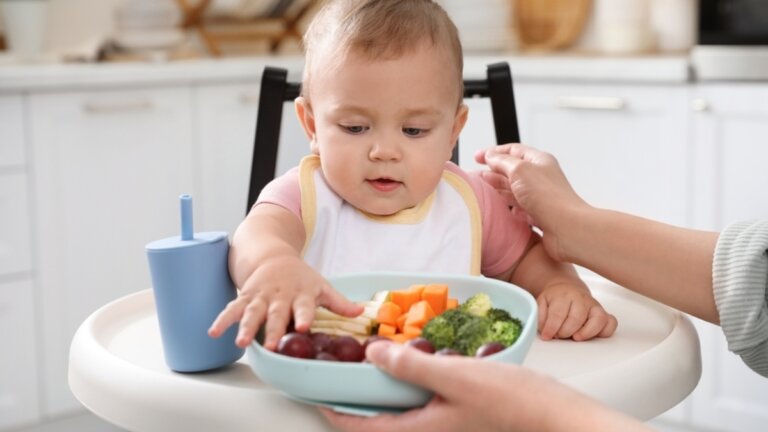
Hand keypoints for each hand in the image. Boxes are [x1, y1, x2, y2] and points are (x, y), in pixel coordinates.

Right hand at [208, 256, 361, 349]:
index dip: (305, 316)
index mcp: (301, 294)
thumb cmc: (301, 277)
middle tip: (271, 345)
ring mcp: (261, 296)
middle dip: (272, 329)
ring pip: (252, 312)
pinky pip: (232, 308)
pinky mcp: (245, 297)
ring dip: (245, 327)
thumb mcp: (322, 286)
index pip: (304, 307)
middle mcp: (280, 296)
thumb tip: (361, 312)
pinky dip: (222, 320)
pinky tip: (213, 332)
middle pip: (276, 314)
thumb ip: (339, 302)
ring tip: (239, 342)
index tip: (305, 327)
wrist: (273, 256)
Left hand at [322, 342, 646, 431]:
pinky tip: (416, 362)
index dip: (337, 414)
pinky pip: (425, 401)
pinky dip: (411, 383)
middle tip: (340, 376)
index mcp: (422, 430)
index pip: (365, 428)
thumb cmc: (512, 402)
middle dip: (356, 401)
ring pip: (403, 410)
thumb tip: (373, 355)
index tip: (316, 397)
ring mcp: (447, 424)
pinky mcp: (461, 414)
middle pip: (381, 420)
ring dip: (383, 390)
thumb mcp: (456, 378)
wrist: (557, 416)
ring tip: (371, 366)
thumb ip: (412, 366)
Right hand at [475, 144, 589, 261]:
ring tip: (481, 192)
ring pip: (513, 190)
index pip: (513, 150)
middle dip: (492, 172)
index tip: (478, 157)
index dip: (494, 152)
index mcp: (539, 161)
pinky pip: (519, 208)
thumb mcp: (519, 170)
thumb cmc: (548, 197)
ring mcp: (539, 197)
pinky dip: (508, 208)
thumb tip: (491, 156)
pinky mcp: (538, 215)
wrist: (566, 228)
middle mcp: (540, 177)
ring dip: (497, 190)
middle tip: (474, 176)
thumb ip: (502, 161)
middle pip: (511, 171)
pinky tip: (500, 210)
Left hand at [537, 282, 617, 340]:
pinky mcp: (603, 313)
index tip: (547, 336)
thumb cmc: (555, 298)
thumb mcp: (542, 302)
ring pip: (599, 319)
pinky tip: (592, 336)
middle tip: (559, 336)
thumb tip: (544, 330)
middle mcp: (582, 299)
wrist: (567, 288)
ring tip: (576, 337)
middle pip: (577, 318)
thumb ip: (540, 315)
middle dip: (566, 332)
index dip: (551, 328)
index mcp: (564, 295)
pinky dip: (605, 332)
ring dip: (587, 333)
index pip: (558, 313)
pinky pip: (611, 323)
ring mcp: (595, 306)